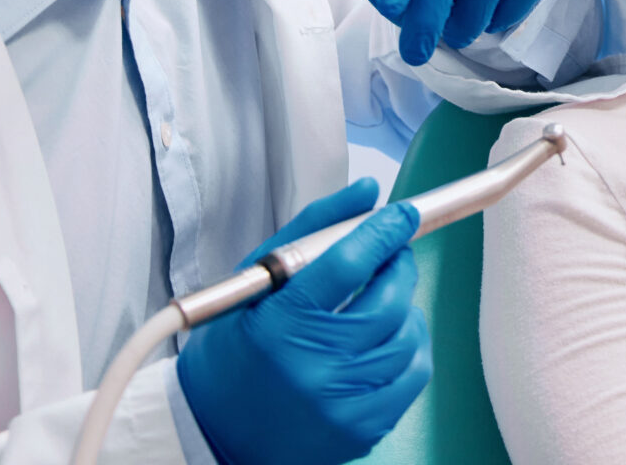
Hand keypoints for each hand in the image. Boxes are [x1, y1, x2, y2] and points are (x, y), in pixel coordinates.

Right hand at [176, 181, 427, 464]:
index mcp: (279, 325)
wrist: (212, 432)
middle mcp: (313, 368)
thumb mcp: (256, 281)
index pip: (348, 263)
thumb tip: (368, 192)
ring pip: (407, 336)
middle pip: (387, 300)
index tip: (401, 215)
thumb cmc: (233, 350)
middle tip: (391, 256)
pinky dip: (410, 347)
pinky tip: (387, 337)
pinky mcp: (362, 430)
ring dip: (404, 307)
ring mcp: (341, 405)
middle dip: (398, 266)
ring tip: (383, 299)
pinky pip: (413, 375)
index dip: (383, 231)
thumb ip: (313, 229)